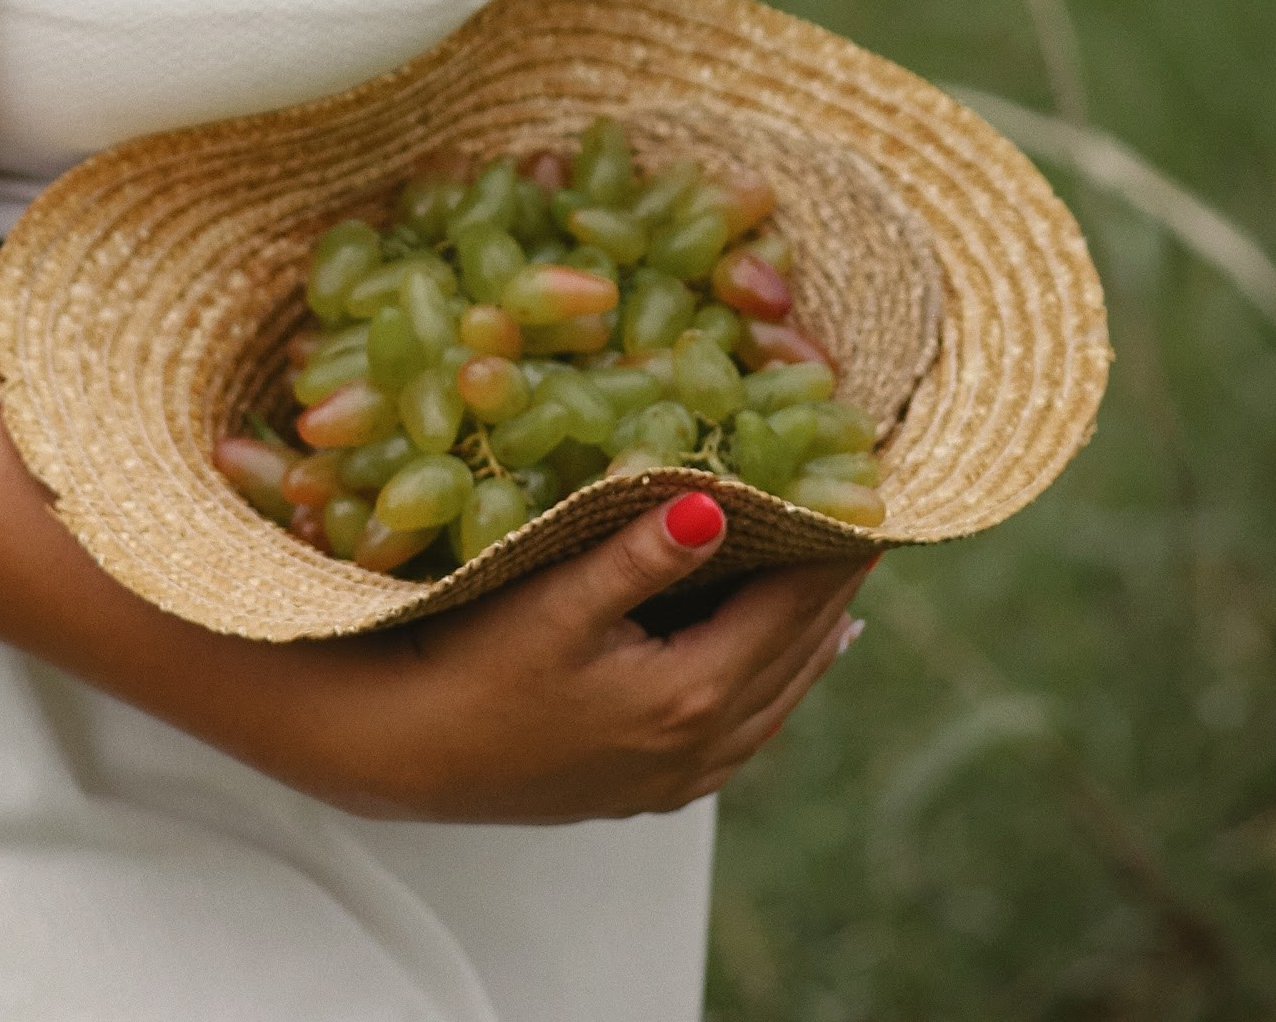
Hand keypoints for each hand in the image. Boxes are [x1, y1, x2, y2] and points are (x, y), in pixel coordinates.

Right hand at [287, 497, 870, 826]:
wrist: (406, 756)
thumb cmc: (472, 663)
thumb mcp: (556, 597)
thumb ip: (642, 554)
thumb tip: (720, 503)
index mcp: (691, 694)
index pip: (792, 605)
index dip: (833, 545)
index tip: (868, 486)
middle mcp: (702, 746)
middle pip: (799, 652)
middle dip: (833, 583)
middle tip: (867, 517)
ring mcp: (680, 776)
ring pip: (779, 699)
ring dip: (812, 636)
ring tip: (843, 583)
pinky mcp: (652, 787)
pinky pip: (748, 729)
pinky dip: (779, 681)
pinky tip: (783, 664)